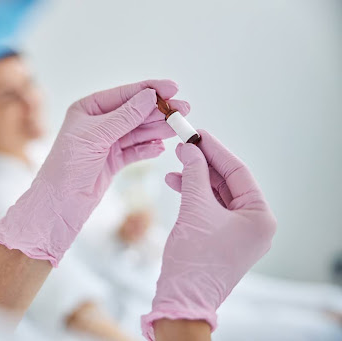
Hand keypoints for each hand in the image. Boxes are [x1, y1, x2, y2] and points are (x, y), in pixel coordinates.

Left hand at [0, 80, 189, 265]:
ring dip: (158, 129)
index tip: (173, 88)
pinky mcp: (113, 161)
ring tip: (179, 128)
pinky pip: (136, 151)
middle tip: (184, 110)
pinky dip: (148, 149)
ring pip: (138, 132)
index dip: (150, 89)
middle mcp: (98, 123)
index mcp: (88, 109)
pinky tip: (161, 147)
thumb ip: (125, 117)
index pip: (124, 94)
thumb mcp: (97, 137)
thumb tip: (150, 96)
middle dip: (159, 111)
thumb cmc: (68, 166)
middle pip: (135, 112)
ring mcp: (106, 143)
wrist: (59, 205)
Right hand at [141, 130, 276, 339]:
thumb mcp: (195, 209)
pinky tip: (176, 183)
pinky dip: (194, 196)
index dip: (216, 150)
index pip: (238, 173)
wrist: (182, 298)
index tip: (197, 133)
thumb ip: (194, 175)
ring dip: (195, 179)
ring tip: (175, 164)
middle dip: (203, 164)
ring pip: (217, 195)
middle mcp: (255, 224)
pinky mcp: (222, 239)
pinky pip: (210, 209)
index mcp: (260, 217)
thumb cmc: (194, 258)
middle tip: (184, 145)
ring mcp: (239, 233)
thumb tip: (190, 149)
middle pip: (228, 183)